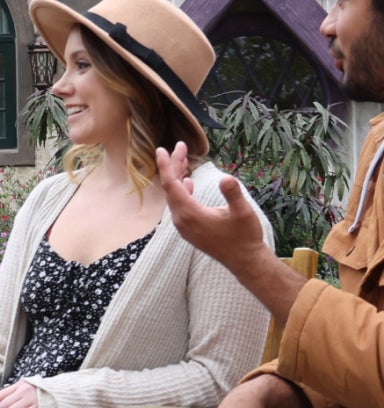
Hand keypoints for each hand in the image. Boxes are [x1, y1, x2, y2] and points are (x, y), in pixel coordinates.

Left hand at [155, 144, 303, 318]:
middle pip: (171, 188)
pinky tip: (187, 182)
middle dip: (174, 166)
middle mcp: (181, 220)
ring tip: (183, 159)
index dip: (166, 165)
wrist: (244, 261)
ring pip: (175, 197)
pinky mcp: (188, 229)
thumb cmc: (245, 237)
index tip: (162, 149)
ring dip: (178, 177)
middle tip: (180, 147)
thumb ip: (233, 194)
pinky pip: (179, 205)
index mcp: (189, 214)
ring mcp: (183, 226)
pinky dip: (182, 190)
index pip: (171, 184)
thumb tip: (225, 178)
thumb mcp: (243, 213)